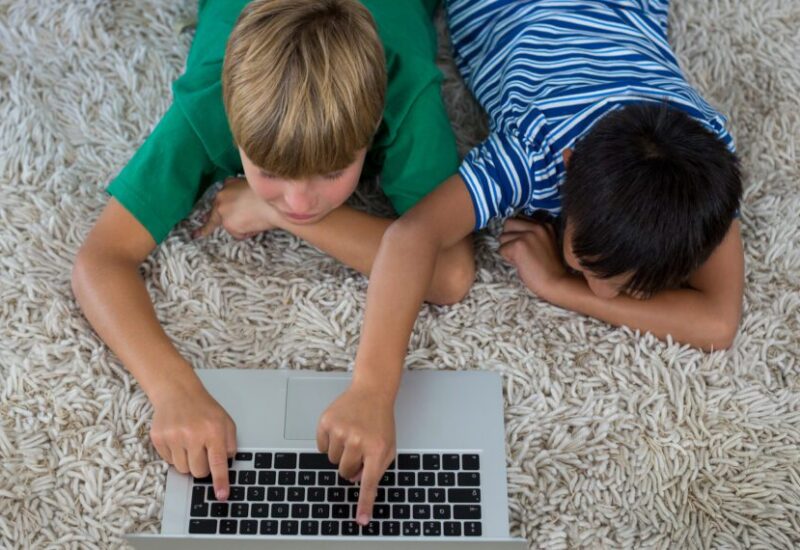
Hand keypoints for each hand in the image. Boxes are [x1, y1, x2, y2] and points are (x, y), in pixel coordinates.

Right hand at [149, 379, 237, 501]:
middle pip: (198, 471)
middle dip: (202, 467)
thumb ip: (230, 444)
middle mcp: (192, 435)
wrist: (177, 392)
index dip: (220, 481)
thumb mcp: (226, 422)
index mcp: (213, 430)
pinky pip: (169, 461)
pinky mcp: (159, 439)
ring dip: (188, 462)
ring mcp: (173, 437)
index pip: (218, 462)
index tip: (222, 496)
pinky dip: (175, 455)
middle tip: (202, 451)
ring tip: (189, 443)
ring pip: (183, 469)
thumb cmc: (204, 409)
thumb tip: (226, 465)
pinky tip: (178, 439)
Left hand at [192, 177, 276, 239]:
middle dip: (207, 225)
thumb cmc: (271, 194)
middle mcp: (221, 197)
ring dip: (243, 226)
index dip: (217, 207)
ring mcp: (223, 211)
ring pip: (231, 225)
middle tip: (196, 234)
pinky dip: (248, 233)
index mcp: (228, 185)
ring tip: (257, 220)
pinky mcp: (228, 224)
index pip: (219, 198)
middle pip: (215, 214)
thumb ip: (243, 192)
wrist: (274, 202)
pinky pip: (239, 234)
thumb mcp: (255, 186)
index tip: (203, 214)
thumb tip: (243, 202)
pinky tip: (256, 225)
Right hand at [316, 382, 395, 525]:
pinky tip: (340, 428)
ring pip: (332, 460)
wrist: (372, 391)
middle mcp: (358, 440)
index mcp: (377, 449)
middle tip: (358, 448)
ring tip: (351, 434)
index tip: (361, 520)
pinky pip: (321, 446)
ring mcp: (340, 430)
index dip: (364, 503)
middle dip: (350, 465)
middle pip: (345, 472)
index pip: (369, 483)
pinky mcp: (326, 422)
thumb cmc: (380, 420)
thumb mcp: (388, 445)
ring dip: (340, 452)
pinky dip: (328, 441)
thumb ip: (376, 467)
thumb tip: (356, 480)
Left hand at [499, 217, 567, 301]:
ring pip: (503, 237)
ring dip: (508, 249)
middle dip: (509, 237)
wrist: (555, 282)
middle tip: (519, 251)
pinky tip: (521, 264)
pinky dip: (507, 258)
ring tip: (522, 259)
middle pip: (508, 223)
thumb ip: (532, 234)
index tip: (525, 246)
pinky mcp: (519, 245)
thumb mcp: (545, 243)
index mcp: (544, 225)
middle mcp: (537, 226)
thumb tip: (510, 232)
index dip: (517, 233)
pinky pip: (501, 249)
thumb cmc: (548, 268)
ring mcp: (528, 234)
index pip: (519, 219)